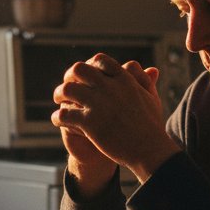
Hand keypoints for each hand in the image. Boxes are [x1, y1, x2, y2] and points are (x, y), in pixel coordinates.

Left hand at [52, 53, 180, 187]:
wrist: (149, 149)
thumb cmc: (151, 125)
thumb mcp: (151, 97)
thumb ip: (144, 79)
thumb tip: (140, 66)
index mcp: (123, 79)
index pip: (99, 60)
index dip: (88, 66)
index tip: (84, 76)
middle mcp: (109, 87)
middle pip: (78, 69)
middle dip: (69, 76)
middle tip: (67, 86)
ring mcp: (98, 104)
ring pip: (67, 89)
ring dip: (59, 94)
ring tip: (59, 102)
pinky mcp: (90, 123)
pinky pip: (64, 114)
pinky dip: (58, 116)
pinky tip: (58, 121)